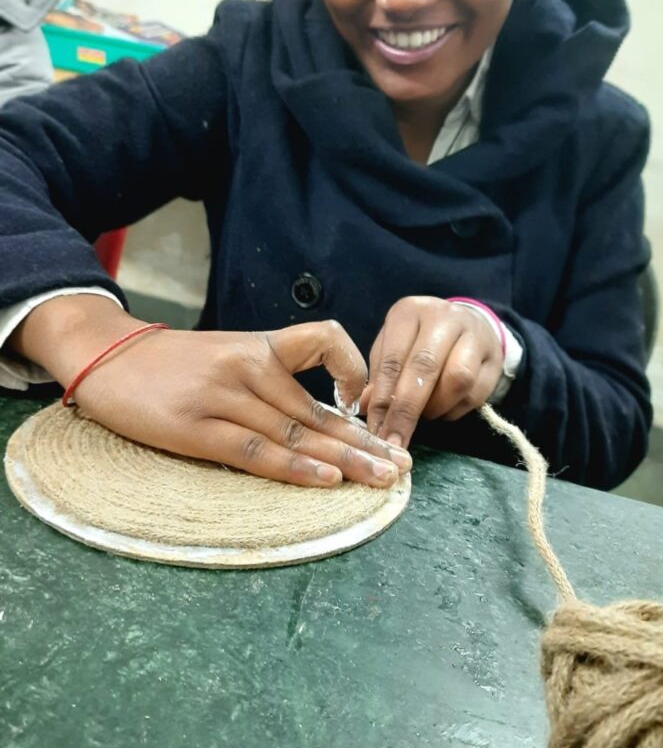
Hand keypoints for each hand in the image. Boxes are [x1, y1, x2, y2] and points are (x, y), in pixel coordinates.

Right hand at [12, 297, 411, 487]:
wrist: (105, 356)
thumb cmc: (167, 363)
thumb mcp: (222, 353)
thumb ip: (264, 377)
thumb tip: (311, 417)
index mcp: (257, 344)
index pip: (322, 338)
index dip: (353, 367)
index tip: (367, 403)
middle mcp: (248, 366)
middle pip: (319, 406)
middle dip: (364, 439)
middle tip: (401, 464)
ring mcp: (223, 396)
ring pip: (297, 431)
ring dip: (344, 460)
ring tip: (381, 478)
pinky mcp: (197, 428)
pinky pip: (255, 451)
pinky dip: (294, 468)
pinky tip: (325, 480)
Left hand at [361, 296, 503, 447]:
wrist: (470, 325)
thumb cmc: (419, 340)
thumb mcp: (393, 348)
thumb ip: (381, 375)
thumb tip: (366, 407)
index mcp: (409, 312)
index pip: (393, 359)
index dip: (383, 399)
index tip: (375, 431)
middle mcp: (443, 317)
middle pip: (425, 367)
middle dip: (406, 411)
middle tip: (394, 441)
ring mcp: (474, 335)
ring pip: (457, 379)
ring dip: (436, 407)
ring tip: (425, 414)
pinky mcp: (495, 358)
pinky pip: (476, 394)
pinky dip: (455, 410)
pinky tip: (444, 409)